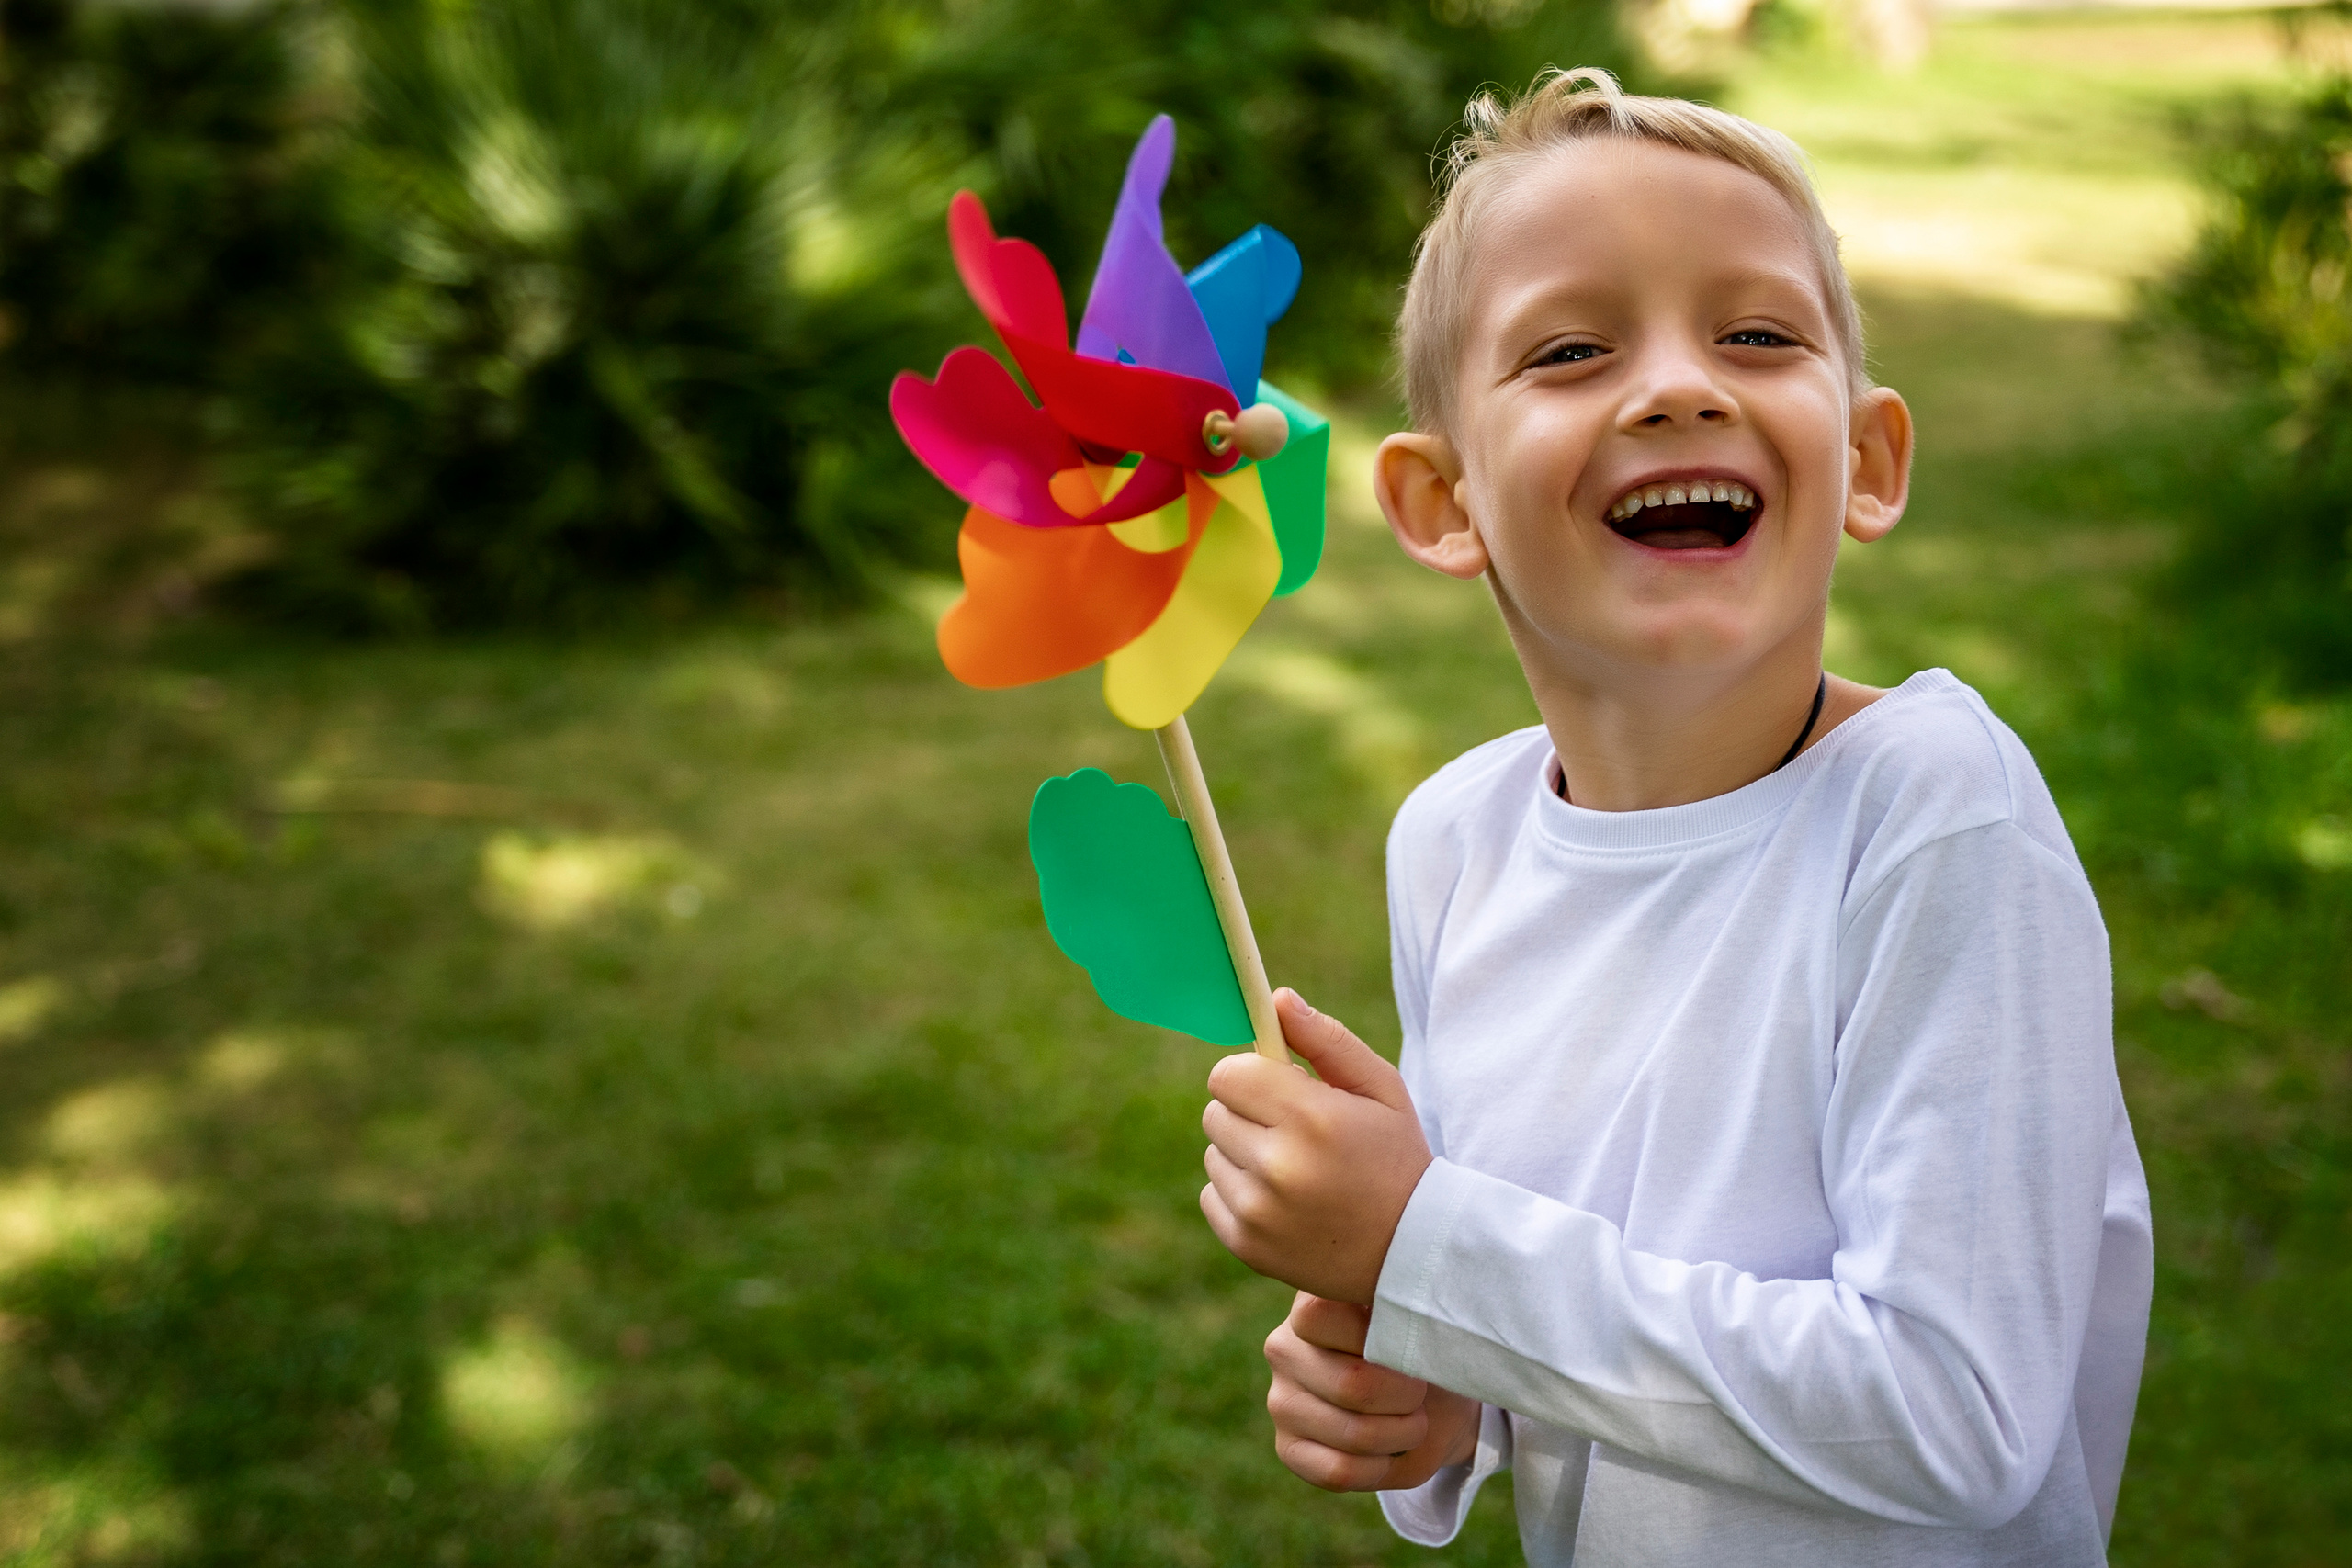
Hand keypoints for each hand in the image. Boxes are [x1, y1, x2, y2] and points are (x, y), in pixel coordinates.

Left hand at [1200, 989, 1433, 1303]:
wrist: (1413, 1251)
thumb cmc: (1396, 1156)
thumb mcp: (1380, 1089)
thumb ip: (1327, 1039)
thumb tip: (1277, 999)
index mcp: (1312, 1117)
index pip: (1228, 1074)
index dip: (1253, 1074)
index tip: (1280, 1087)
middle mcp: (1279, 1166)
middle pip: (1216, 1111)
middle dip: (1249, 1111)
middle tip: (1296, 1130)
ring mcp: (1259, 1212)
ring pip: (1214, 1153)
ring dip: (1243, 1153)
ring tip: (1297, 1169)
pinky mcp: (1247, 1245)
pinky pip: (1212, 1195)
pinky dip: (1240, 1193)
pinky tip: (1286, 1202)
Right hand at [1266, 1291, 1480, 1491]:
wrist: (1436, 1402)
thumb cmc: (1427, 1352)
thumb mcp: (1423, 1324)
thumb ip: (1402, 1321)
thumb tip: (1394, 1338)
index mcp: (1313, 1301)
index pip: (1320, 1316)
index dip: (1380, 1338)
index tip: (1412, 1341)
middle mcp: (1285, 1347)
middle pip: (1352, 1385)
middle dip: (1406, 1398)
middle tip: (1421, 1393)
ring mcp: (1281, 1400)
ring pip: (1352, 1433)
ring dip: (1402, 1436)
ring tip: (1413, 1423)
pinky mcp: (1288, 1447)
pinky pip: (1338, 1472)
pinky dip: (1381, 1468)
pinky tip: (1390, 1453)